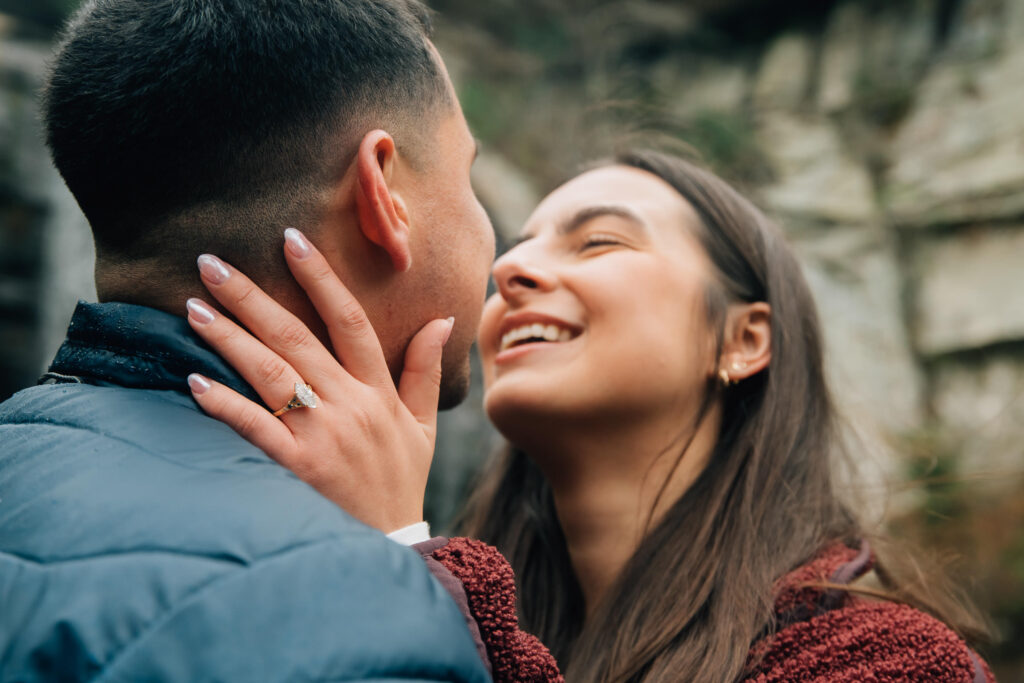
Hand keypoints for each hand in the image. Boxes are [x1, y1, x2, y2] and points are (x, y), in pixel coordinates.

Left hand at [184, 228, 452, 532]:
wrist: (392, 549)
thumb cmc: (399, 484)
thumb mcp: (424, 429)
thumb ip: (425, 373)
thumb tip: (441, 320)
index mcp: (378, 391)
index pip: (350, 320)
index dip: (321, 278)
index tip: (291, 240)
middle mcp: (350, 404)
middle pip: (296, 337)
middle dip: (252, 296)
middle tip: (210, 264)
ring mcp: (323, 435)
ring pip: (271, 373)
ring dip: (230, 338)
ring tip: (193, 309)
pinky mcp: (297, 467)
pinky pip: (255, 426)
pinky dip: (224, 403)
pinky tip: (193, 380)